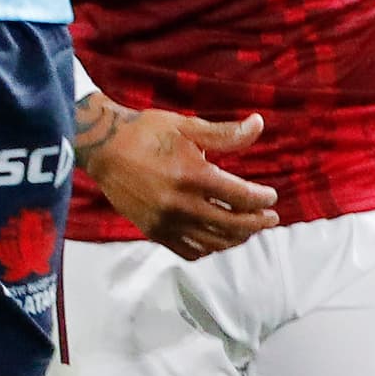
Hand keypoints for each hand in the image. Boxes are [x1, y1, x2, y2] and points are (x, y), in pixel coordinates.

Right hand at [80, 105, 278, 258]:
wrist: (103, 147)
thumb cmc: (146, 132)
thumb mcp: (186, 126)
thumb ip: (226, 133)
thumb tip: (259, 124)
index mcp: (192, 175)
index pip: (242, 197)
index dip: (262, 199)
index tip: (271, 197)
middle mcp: (181, 203)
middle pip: (233, 224)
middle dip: (258, 223)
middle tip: (271, 218)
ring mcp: (166, 221)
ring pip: (214, 241)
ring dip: (237, 238)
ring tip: (248, 229)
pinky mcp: (154, 231)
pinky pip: (190, 251)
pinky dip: (209, 249)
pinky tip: (217, 239)